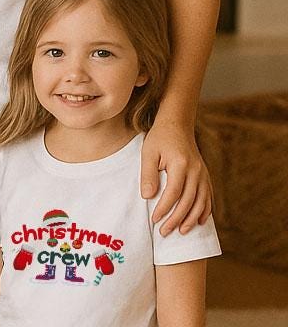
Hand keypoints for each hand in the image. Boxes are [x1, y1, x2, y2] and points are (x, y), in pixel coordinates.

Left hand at [141, 120, 211, 234]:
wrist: (177, 125)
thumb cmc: (160, 138)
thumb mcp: (148, 152)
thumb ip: (148, 174)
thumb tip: (147, 197)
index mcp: (181, 165)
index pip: (173, 193)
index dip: (164, 209)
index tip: (154, 220)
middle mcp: (196, 171)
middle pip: (188, 202)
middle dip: (176, 219)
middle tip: (164, 232)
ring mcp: (203, 174)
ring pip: (201, 203)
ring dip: (192, 219)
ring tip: (181, 231)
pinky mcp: (206, 176)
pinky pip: (208, 197)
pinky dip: (205, 211)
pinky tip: (199, 222)